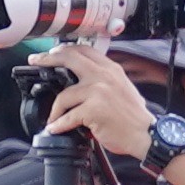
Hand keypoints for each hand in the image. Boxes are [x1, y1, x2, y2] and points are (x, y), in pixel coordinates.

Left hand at [38, 42, 152, 163]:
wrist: (147, 135)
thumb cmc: (134, 117)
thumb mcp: (122, 88)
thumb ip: (104, 80)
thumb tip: (80, 81)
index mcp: (111, 69)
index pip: (83, 51)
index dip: (64, 50)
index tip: (51, 53)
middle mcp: (104, 76)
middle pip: (69, 58)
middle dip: (48, 59)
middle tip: (37, 62)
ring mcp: (98, 91)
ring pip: (64, 95)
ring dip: (55, 110)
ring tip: (54, 118)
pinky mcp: (93, 109)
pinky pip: (68, 117)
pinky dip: (59, 124)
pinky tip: (56, 128)